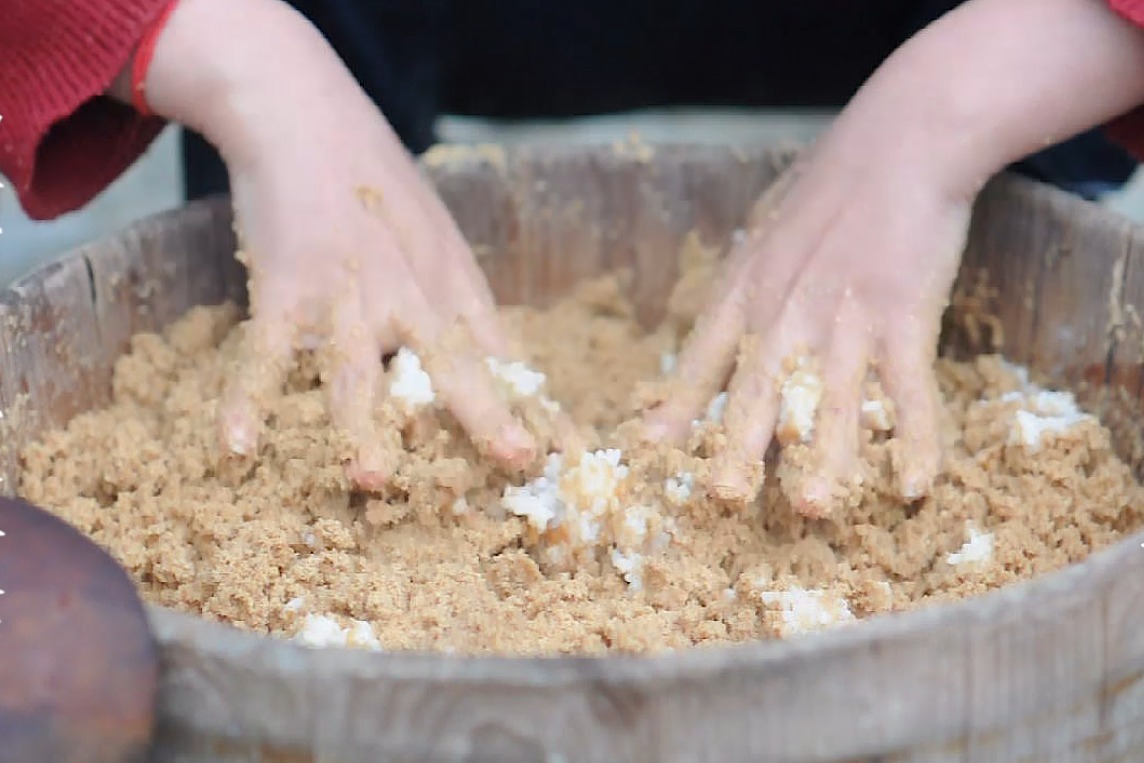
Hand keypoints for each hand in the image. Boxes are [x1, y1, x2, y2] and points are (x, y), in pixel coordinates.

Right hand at [214, 102, 537, 487]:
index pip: (502, 357)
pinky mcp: (285, 289)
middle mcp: (410, 294)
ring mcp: (346, 294)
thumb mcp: (441, 239)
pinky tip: (237, 444)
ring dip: (363, 426)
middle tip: (517, 455)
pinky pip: (266, 353)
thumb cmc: (378, 187)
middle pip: (451, 363)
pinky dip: (246, 398)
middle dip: (486, 414)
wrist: (307, 117)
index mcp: (453, 286)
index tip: (564, 453)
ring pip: (358, 371)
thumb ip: (463, 305)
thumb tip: (497, 364)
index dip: (533, 407)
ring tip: (372, 478)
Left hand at [643, 138, 970, 515]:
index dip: (677, 408)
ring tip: (814, 508)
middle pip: (757, 390)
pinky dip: (915, 439)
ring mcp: (844, 317)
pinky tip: (914, 486)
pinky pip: (907, 389)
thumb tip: (718, 333)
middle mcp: (784, 312)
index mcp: (744, 292)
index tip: (651, 450)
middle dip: (738, 447)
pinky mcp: (904, 315)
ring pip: (830, 401)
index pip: (701, 361)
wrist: (899, 142)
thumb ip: (738, 286)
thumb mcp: (763, 235)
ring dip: (825, 460)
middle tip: (720, 499)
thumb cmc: (827, 189)